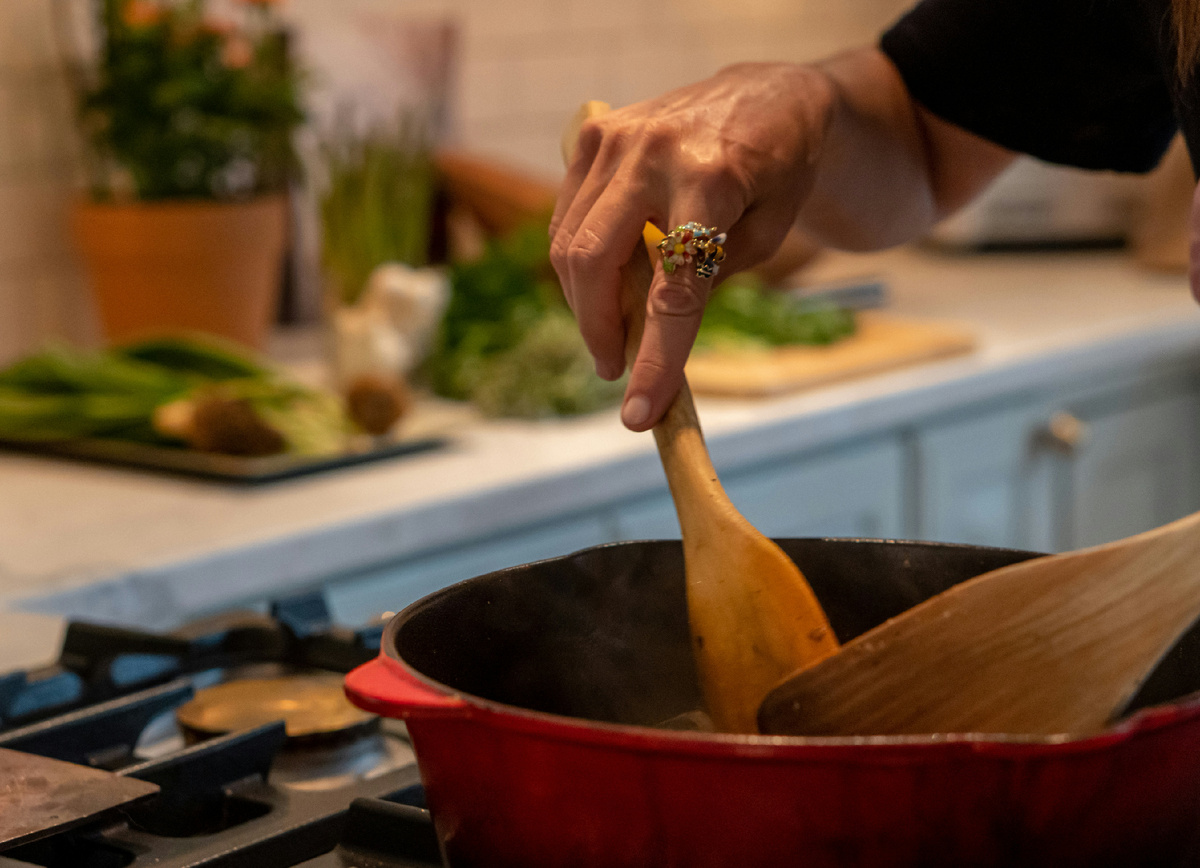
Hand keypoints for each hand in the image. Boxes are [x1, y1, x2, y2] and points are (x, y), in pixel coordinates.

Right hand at [549, 62, 835, 429]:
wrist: (768, 96)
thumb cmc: (777, 174)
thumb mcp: (766, 235)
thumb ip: (704, 281)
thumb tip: (645, 336)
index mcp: (712, 177)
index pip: (673, 289)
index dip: (655, 358)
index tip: (638, 414)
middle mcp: (655, 152)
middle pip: (596, 263)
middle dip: (599, 330)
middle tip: (615, 368)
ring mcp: (616, 138)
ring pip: (570, 244)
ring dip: (585, 302)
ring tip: (613, 331)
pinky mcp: (594, 135)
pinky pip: (567, 216)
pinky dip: (578, 261)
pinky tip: (602, 282)